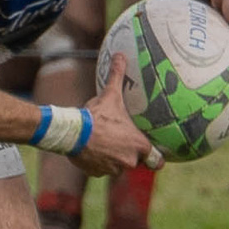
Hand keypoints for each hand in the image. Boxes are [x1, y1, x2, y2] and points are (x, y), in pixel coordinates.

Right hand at [70, 52, 158, 176]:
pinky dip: (98, 162)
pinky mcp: (97, 173)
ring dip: (113, 158)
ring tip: (103, 143)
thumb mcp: (110, 95)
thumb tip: (120, 55)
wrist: (72, 133)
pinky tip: (92, 149)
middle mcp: (129, 161)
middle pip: (134, 161)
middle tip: (119, 140)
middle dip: (128, 152)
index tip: (151, 152)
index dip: (154, 156)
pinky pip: (101, 169)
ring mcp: (113, 169)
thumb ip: (117, 76)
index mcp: (138, 145)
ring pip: (117, 166)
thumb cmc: (96, 115)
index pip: (157, 160)